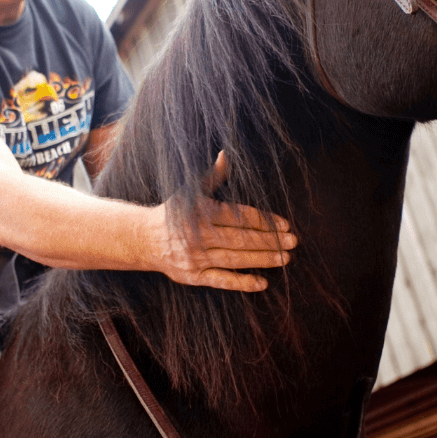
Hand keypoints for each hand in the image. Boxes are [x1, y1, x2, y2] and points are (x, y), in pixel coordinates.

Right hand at [145, 152, 296, 291]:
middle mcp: (198, 235)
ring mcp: (195, 258)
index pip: (239, 216)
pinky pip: (220, 280)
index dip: (263, 220)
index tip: (285, 224)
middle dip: (269, 241)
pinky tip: (262, 283)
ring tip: (286, 258)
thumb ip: (214, 176)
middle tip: (293, 241)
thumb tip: (227, 154)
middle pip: (240, 239)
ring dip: (262, 259)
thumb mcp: (191, 191)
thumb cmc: (173, 212)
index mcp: (201, 212)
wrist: (143, 238)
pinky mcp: (192, 276)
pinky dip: (241, 282)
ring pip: (234, 259)